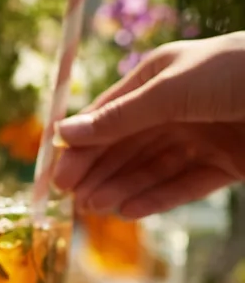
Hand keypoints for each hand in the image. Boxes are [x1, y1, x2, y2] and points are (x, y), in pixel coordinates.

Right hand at [53, 32, 244, 216]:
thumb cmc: (238, 72)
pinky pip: (184, 184)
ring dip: (121, 187)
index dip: (79, 144)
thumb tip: (61, 135)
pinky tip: (129, 210)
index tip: (56, 174)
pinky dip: (156, 197)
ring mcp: (203, 135)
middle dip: (98, 171)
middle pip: (126, 145)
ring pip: (152, 167)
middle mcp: (177, 107)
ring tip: (95, 209)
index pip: (107, 115)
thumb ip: (118, 118)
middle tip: (72, 200)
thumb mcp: (171, 90)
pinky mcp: (229, 163)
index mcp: (158, 77)